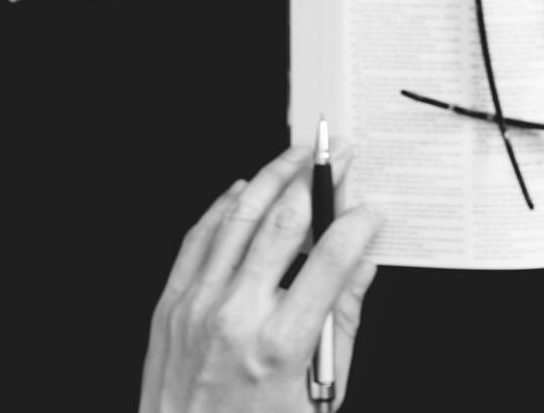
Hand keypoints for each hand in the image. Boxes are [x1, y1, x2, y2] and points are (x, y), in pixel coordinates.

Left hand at [139, 144, 382, 412]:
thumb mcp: (320, 391)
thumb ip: (343, 318)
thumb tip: (364, 262)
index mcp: (280, 345)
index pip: (332, 259)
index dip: (358, 224)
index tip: (372, 209)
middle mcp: (235, 317)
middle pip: (284, 223)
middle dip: (318, 178)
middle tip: (338, 153)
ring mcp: (197, 306)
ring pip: (238, 217)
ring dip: (273, 176)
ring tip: (297, 154)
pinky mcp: (171, 305)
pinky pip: (199, 237)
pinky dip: (224, 206)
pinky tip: (245, 189)